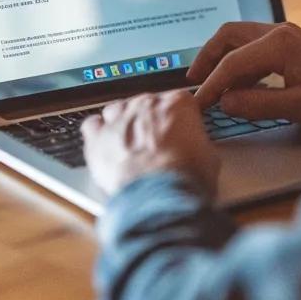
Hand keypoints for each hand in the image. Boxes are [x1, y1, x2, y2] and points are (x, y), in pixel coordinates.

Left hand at [81, 90, 220, 198]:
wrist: (160, 197)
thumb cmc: (185, 178)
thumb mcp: (209, 156)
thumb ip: (197, 142)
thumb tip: (197, 148)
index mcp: (176, 104)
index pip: (178, 102)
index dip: (179, 119)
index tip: (180, 132)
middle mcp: (145, 105)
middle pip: (145, 104)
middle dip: (149, 121)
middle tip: (155, 144)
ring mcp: (119, 119)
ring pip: (116, 110)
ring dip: (122, 123)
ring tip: (128, 143)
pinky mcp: (97, 139)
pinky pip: (91, 125)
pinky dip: (96, 132)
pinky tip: (103, 143)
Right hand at [188, 21, 300, 131]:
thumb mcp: (297, 107)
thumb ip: (256, 104)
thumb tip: (225, 102)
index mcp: (280, 44)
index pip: (232, 62)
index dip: (212, 84)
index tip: (199, 102)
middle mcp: (279, 32)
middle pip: (229, 35)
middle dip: (207, 57)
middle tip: (194, 81)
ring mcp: (284, 35)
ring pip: (239, 37)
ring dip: (222, 57)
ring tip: (211, 84)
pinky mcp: (289, 44)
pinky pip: (253, 46)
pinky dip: (238, 61)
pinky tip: (236, 84)